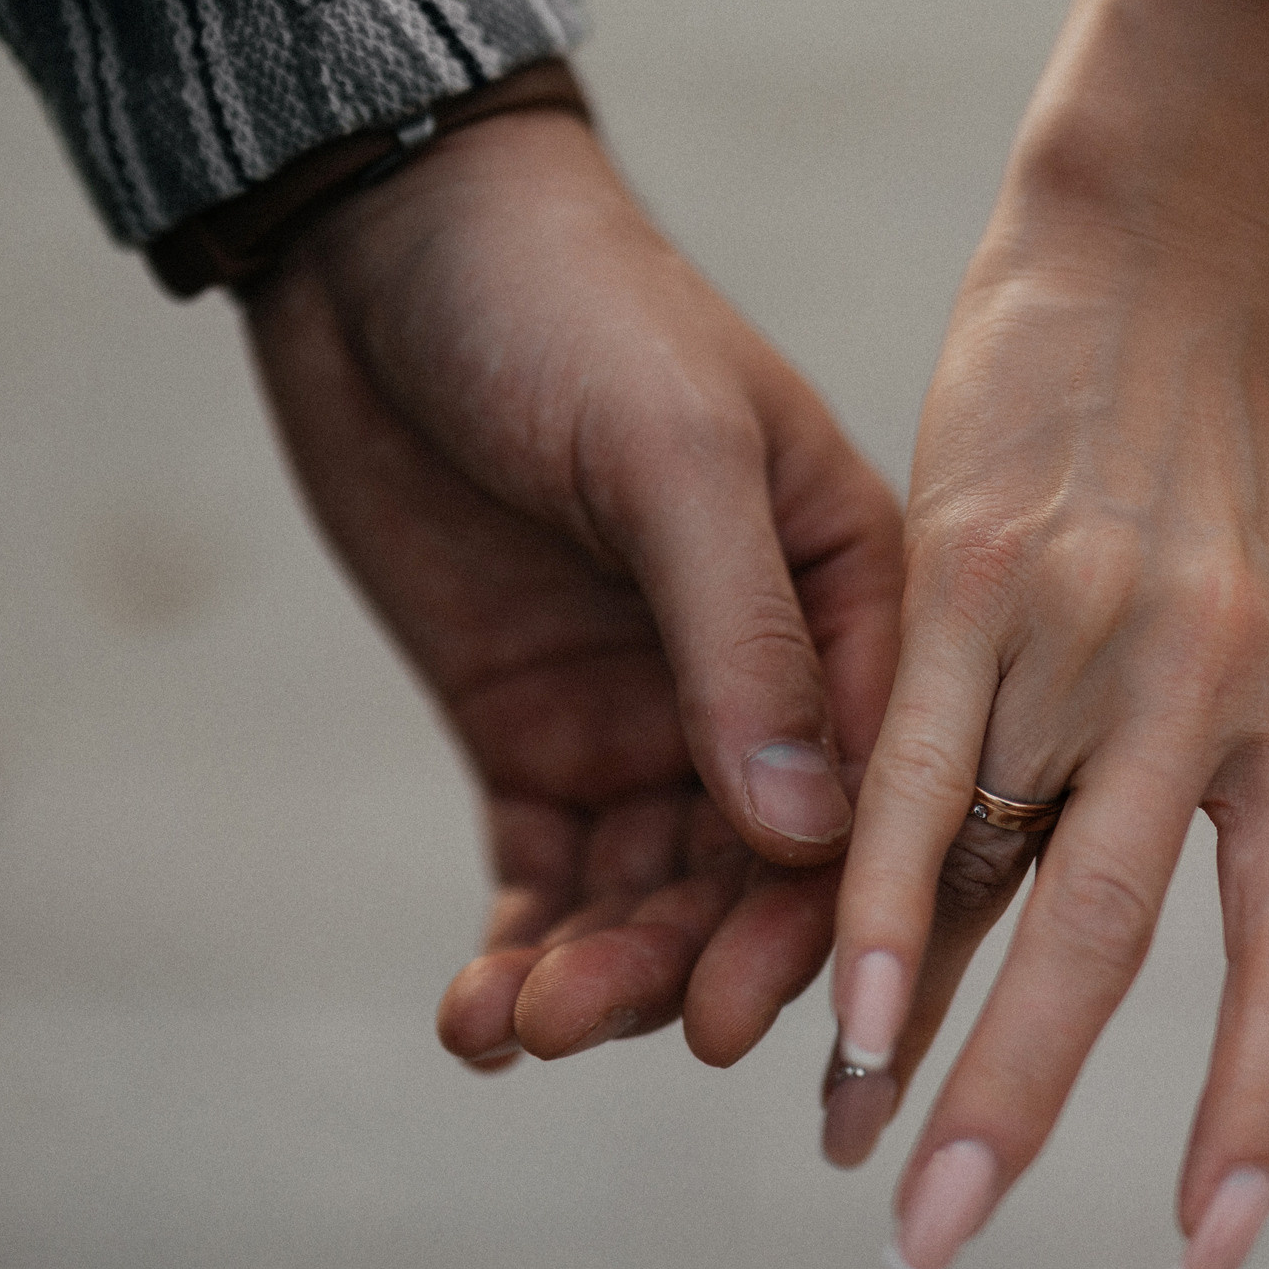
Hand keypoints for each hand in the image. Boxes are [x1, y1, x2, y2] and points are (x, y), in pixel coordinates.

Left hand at [242, 108, 901, 1069]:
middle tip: (615, 1022)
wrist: (387, 243)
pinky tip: (475, 1019)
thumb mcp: (670, 453)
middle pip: (768, 873)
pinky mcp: (542, 740)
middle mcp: (776, 684)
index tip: (762, 1006)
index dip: (831, 909)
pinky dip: (520, 953)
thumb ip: (744, 638)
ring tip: (522, 1025)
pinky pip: (551, 879)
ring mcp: (657, 718)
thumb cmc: (568, 310)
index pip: (882, 786)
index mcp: (862, 603)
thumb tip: (809, 834)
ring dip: (597, 974)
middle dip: (698, 962)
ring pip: (657, 898)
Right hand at [822, 0, 1268, 1268]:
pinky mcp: (975, 564)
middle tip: (938, 1248)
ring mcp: (1095, 620)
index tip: (1205, 1258)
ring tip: (852, 1153)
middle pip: (1119, 938)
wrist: (1161, 257)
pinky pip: (909, 759)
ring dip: (912, 1024)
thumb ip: (1218, 790)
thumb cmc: (1220, 475)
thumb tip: (1095, 966)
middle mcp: (1221, 681)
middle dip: (1019, 1106)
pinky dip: (868, 890)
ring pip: (993, 860)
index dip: (1258, 1114)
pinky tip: (826, 999)